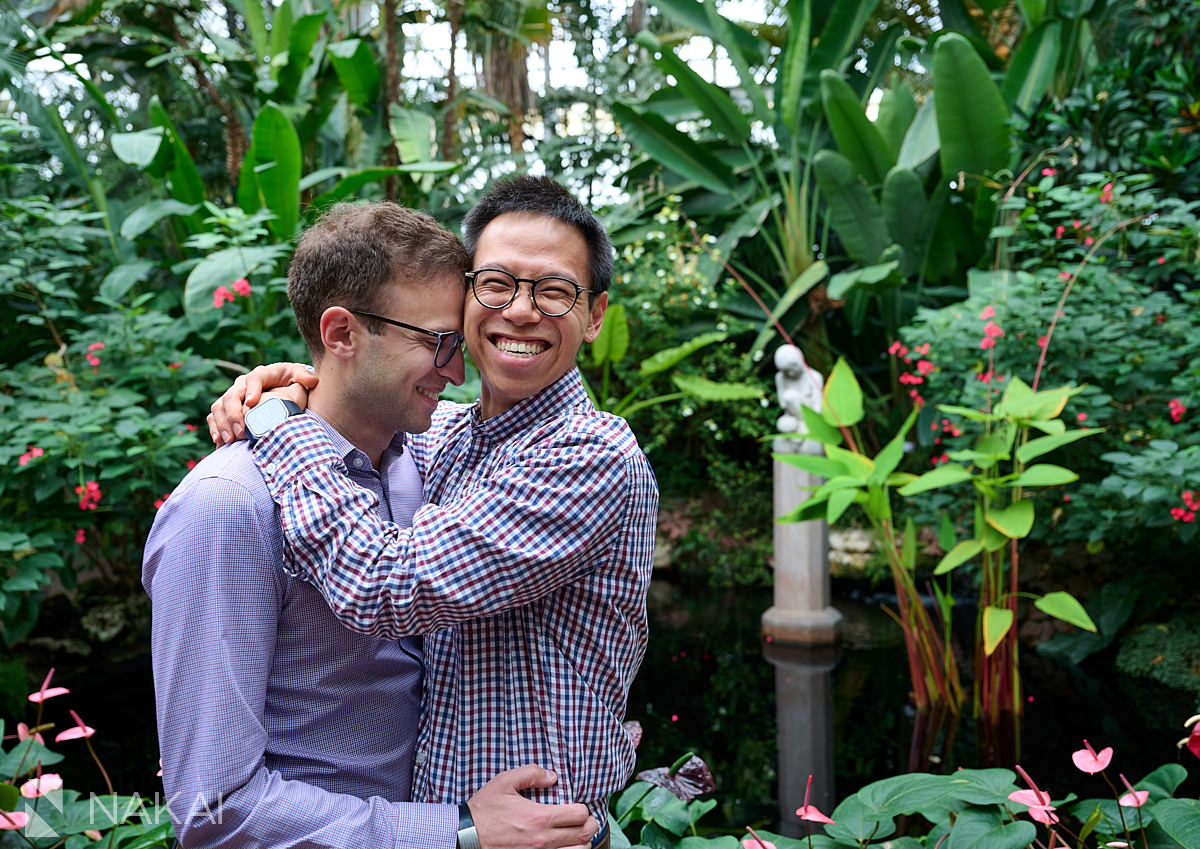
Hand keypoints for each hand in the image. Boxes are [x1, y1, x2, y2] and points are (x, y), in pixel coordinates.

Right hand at [207, 363, 317, 444]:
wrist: (279, 388)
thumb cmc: (290, 382)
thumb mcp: (298, 377)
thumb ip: (304, 377)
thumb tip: (312, 380)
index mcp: (261, 375)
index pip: (254, 379)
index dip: (251, 390)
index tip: (251, 404)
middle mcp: (242, 384)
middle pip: (231, 395)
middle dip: (234, 413)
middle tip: (241, 432)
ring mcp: (232, 396)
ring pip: (219, 406)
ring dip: (223, 423)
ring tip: (231, 439)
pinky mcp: (226, 408)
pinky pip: (214, 417)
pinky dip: (215, 428)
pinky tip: (220, 442)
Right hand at [468, 766, 597, 848]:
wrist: (465, 837)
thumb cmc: (484, 810)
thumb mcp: (504, 782)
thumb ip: (531, 773)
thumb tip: (553, 776)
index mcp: (538, 818)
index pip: (579, 815)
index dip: (584, 809)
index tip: (578, 807)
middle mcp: (542, 840)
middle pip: (584, 835)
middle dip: (589, 825)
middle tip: (586, 820)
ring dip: (581, 843)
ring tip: (576, 835)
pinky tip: (564, 847)